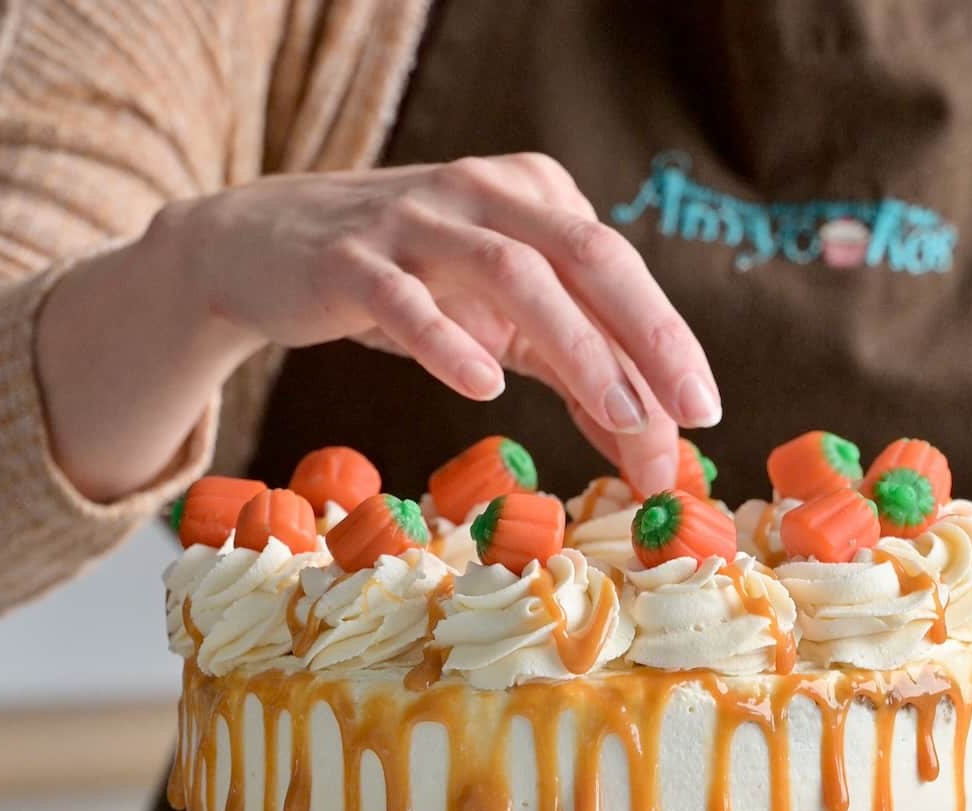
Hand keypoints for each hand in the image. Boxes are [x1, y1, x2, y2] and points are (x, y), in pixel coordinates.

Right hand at [38, 154, 719, 502]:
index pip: (617, 270)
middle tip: (687, 415)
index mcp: (534, 198)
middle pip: (586, 256)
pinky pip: (406, 298)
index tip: (705, 416)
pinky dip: (449, 341)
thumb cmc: (408, 288)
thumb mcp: (502, 326)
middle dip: (648, 337)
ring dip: (576, 348)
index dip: (668, 342)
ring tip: (619, 416)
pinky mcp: (349, 261)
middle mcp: (484, 195)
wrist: (265, 252)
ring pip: (511, 274)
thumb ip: (578, 377)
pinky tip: (486, 387)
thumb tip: (656, 453)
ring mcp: (415, 222)